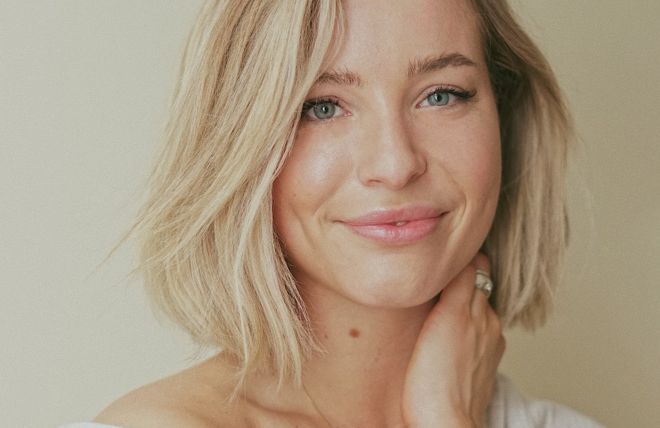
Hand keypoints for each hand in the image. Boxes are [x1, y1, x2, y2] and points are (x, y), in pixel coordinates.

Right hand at [401, 253, 504, 427]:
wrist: (444, 424)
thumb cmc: (436, 379)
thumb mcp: (447, 317)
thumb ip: (459, 284)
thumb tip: (467, 255)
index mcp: (481, 311)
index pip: (477, 270)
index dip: (462, 260)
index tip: (443, 254)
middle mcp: (490, 326)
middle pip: (479, 289)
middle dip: (463, 279)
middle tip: (438, 274)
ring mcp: (487, 347)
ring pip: (477, 312)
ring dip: (463, 304)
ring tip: (441, 304)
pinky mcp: (481, 367)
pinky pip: (475, 336)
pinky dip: (464, 329)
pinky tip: (447, 336)